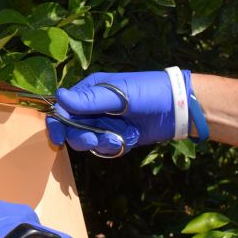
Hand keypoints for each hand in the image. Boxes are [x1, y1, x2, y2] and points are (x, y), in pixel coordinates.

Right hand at [46, 70, 192, 154]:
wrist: (178, 108)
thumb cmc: (149, 92)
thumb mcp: (119, 95)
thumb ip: (89, 99)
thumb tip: (58, 96)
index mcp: (90, 90)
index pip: (63, 107)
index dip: (58, 122)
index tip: (58, 137)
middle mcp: (93, 107)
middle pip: (71, 127)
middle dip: (81, 136)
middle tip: (94, 139)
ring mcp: (105, 122)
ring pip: (87, 139)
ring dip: (98, 143)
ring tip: (116, 140)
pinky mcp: (116, 136)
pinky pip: (104, 147)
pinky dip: (112, 147)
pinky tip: (125, 142)